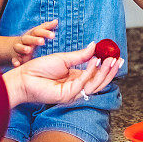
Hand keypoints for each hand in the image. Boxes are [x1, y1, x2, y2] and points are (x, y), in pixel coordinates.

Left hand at [3, 42, 121, 106]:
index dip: (107, 67)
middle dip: (110, 71)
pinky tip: (95, 61)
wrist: (24, 76)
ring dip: (104, 72)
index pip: (96, 75)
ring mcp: (73, 93)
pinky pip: (83, 83)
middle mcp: (76, 87)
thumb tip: (94, 46)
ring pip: (94, 85)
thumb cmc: (39, 69)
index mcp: (76, 79)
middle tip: (118, 59)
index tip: (116, 57)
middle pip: (99, 82)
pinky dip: (91, 72)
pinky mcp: (67, 95)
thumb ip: (80, 55)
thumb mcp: (64, 58)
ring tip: (110, 59)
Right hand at [12, 19, 57, 66]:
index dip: (45, 33)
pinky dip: (15, 61)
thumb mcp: (37, 32)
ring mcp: (19, 48)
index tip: (53, 35)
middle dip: (34, 40)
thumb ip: (46, 27)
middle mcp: (25, 40)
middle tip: (42, 41)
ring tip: (28, 50)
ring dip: (23, 48)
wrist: (14, 46)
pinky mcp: (15, 57)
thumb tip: (56, 21)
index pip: (38, 31)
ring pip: (19, 47)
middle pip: (28, 38)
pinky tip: (17, 64)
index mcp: (32, 34)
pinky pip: (14, 59)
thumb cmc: (31, 38)